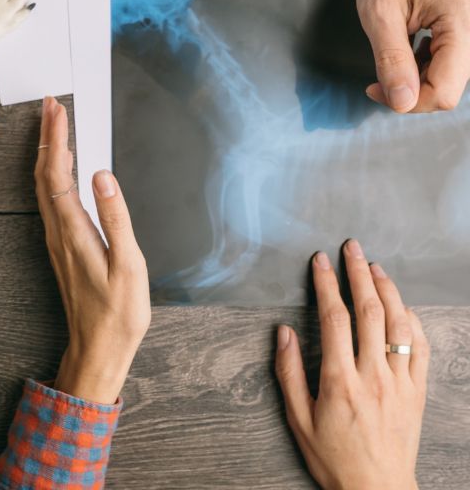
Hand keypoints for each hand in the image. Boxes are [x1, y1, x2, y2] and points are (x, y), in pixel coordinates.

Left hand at [34, 97, 150, 404]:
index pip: (58, 173)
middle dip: (47, 137)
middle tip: (51, 106)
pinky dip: (51, 174)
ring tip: (54, 128)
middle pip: (44, 174)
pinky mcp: (61, 246)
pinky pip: (49, 200)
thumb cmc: (118, 312)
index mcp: (73, 231)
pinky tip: (60, 169)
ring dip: (47, 153)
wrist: (97, 348)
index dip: (56, 139)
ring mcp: (56, 239)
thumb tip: (102, 176)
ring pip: (43, 186)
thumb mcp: (128, 265)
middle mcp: (58, 231)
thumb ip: (115, 218)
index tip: (56, 110)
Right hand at [276, 240, 428, 489]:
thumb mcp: (298, 419)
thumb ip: (289, 373)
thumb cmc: (334, 457)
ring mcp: (400, 383)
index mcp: (340, 381)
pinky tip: (402, 306)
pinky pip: (421, 349)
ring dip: (387, 289)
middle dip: (358, 273)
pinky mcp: (418, 393)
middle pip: (369, 311)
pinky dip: (412, 321)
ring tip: (375, 266)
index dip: (326, 284)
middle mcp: (374, 376)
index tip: (320, 261)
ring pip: (398, 324)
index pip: (334, 318)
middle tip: (351, 248)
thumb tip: (283, 332)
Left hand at [357, 0, 469, 111]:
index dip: (408, 100)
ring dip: (415, 80)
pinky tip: (407, 50)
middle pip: (447, 89)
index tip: (375, 88)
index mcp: (461, 25)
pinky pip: (448, 65)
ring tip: (392, 56)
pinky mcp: (465, 33)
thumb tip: (401, 102)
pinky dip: (423, 67)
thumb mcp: (380, 13)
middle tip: (377, 78)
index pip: (444, 92)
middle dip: (409, 92)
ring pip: (447, 80)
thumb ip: (392, 59)